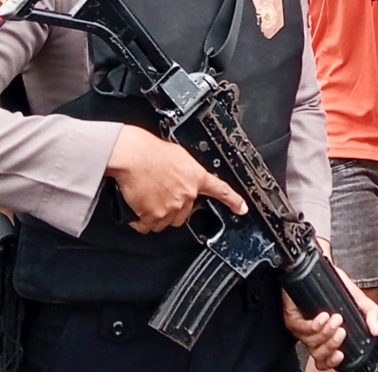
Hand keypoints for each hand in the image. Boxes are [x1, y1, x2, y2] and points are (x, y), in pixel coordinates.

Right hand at [105, 125, 247, 233]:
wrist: (134, 156)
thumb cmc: (151, 151)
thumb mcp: (179, 156)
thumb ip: (186, 171)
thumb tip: (181, 176)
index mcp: (197, 176)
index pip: (221, 190)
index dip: (233, 201)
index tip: (242, 209)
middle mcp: (188, 194)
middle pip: (184, 214)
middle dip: (173, 209)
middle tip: (159, 197)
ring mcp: (172, 206)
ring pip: (165, 222)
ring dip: (156, 216)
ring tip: (146, 199)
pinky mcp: (154, 215)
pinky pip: (147, 226)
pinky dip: (141, 220)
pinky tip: (137, 206)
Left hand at [283, 263, 377, 370]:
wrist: (323, 266)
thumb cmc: (337, 284)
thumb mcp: (359, 299)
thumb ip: (371, 314)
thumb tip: (375, 330)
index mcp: (328, 336)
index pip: (327, 359)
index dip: (332, 361)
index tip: (342, 354)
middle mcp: (314, 336)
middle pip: (319, 355)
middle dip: (332, 345)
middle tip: (342, 331)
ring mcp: (302, 328)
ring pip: (311, 342)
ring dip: (325, 333)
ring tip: (336, 318)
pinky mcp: (292, 317)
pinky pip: (301, 328)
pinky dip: (314, 324)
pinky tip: (323, 316)